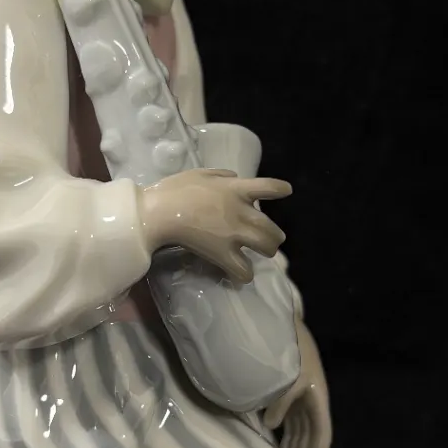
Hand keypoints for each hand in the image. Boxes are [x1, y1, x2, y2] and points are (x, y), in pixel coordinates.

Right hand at [138, 169, 289, 282]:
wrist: (160, 212)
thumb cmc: (175, 190)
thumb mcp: (200, 173)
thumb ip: (221, 175)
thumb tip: (234, 177)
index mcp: (236, 190)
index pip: (268, 187)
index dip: (280, 189)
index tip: (286, 191)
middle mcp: (241, 212)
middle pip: (272, 227)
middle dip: (274, 235)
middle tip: (269, 239)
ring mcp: (235, 234)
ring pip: (267, 247)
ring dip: (267, 251)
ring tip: (259, 254)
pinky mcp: (223, 254)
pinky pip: (244, 270)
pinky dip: (245, 274)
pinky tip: (242, 274)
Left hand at [263, 321, 332, 447]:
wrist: (285, 329)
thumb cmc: (293, 353)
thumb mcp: (291, 376)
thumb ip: (281, 401)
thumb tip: (270, 425)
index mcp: (317, 397)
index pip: (322, 429)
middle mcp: (312, 402)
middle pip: (311, 435)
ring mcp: (301, 400)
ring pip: (301, 431)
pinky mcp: (290, 397)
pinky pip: (291, 423)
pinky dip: (288, 437)